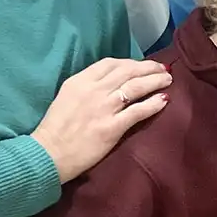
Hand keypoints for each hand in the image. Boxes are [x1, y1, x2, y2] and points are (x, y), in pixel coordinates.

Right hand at [32, 59, 171, 181]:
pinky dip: (153, 104)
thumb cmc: (55, 129)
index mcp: (80, 81)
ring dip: (155, 81)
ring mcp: (104, 108)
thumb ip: (86, 88)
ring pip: (136, 87)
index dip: (131, 62)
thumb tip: (109, 84)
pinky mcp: (112, 127)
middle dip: (148, 68)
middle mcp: (93, 90)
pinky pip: (138, 111)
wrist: (48, 153)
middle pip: (128, 71)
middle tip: (163, 69)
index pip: (111, 64)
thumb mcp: (67, 97)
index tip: (143, 65)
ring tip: (168, 80)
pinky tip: (164, 100)